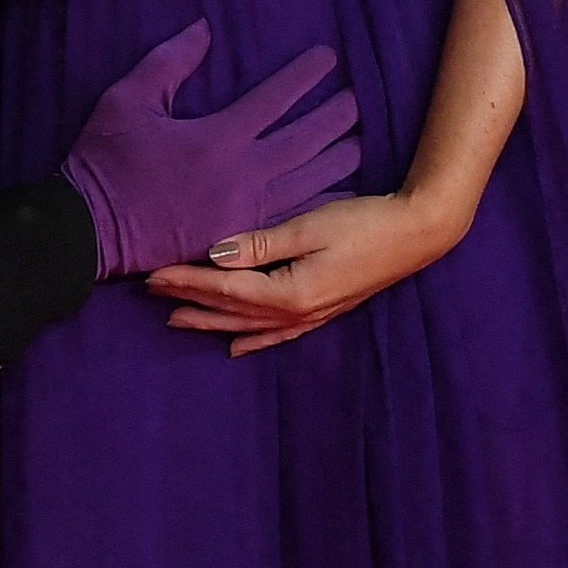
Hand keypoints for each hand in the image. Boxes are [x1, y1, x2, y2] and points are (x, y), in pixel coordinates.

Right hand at [60, 24, 358, 280]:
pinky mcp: (243, 242)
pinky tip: (338, 196)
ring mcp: (248, 211)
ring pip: (309, 182)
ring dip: (337, 159)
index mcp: (220, 135)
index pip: (276, 97)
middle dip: (335, 117)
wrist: (89, 231)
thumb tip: (203, 29)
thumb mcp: (128, 99)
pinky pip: (295, 220)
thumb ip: (169, 62)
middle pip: (306, 140)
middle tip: (356, 101)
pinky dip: (320, 205)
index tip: (328, 58)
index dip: (305, 75)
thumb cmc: (106, 162)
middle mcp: (244, 173)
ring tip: (357, 142)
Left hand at [137, 189, 458, 357]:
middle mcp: (296, 313)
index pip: (224, 288)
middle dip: (189, 302)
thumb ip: (261, 243)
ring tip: (176, 320)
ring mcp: (311, 317)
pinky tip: (236, 345)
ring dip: (211, 322)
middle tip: (149, 294)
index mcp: (290, 292)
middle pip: (230, 311)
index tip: (153, 273)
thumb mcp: (311, 226)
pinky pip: (276, 334)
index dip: (186, 281)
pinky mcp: (323, 312)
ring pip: (248, 326)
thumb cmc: (366, 223)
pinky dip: (251, 340)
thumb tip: (215, 253)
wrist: (417, 233)